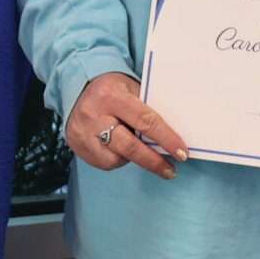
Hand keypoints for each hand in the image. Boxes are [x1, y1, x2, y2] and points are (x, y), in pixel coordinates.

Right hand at [68, 73, 186, 179]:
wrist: (78, 89)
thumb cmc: (113, 89)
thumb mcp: (131, 88)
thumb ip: (148, 108)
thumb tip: (174, 134)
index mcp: (112, 96)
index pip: (145, 120)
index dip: (166, 139)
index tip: (182, 152)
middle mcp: (94, 115)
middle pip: (130, 146)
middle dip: (153, 161)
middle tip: (170, 170)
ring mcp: (83, 133)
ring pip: (117, 158)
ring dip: (134, 158)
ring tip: (140, 149)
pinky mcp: (77, 147)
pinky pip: (105, 163)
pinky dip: (118, 159)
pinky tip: (120, 149)